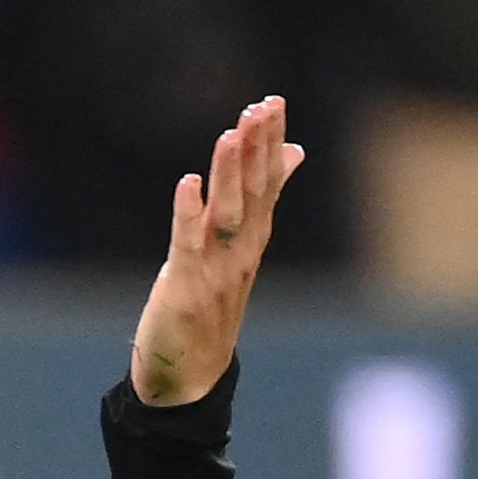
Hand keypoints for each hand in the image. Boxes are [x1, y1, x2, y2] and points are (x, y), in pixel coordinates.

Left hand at [129, 96, 304, 406]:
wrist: (191, 374)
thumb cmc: (211, 307)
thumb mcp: (240, 251)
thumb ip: (261, 203)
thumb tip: (292, 156)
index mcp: (253, 239)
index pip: (267, 182)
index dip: (270, 143)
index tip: (272, 104)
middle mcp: (242, 250)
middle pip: (253, 190)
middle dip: (257, 147)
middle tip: (262, 106)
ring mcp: (216, 267)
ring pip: (227, 211)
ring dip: (230, 172)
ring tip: (232, 133)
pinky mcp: (185, 284)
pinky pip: (188, 242)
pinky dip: (188, 212)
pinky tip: (189, 182)